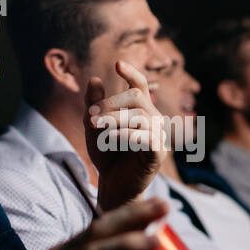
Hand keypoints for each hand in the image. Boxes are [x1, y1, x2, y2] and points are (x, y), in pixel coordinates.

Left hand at [85, 59, 166, 211]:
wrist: (112, 186)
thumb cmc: (107, 156)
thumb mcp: (93, 128)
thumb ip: (93, 106)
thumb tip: (93, 79)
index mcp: (140, 110)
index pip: (140, 85)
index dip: (131, 72)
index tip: (117, 63)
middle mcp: (154, 119)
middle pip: (137, 97)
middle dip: (111, 103)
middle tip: (91, 117)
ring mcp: (159, 136)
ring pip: (141, 116)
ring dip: (115, 119)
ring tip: (97, 127)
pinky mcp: (158, 154)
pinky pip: (148, 139)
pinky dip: (129, 135)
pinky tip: (112, 138)